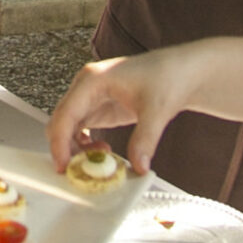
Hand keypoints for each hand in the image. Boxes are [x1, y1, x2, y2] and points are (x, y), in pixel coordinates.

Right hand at [48, 45, 208, 176]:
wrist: (182, 71)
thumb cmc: (168, 76)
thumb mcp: (157, 110)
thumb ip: (145, 139)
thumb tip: (138, 165)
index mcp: (93, 80)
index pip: (65, 114)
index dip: (60, 142)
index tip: (63, 165)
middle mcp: (86, 87)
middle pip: (61, 122)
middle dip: (66, 148)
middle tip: (81, 171)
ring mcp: (91, 97)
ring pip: (68, 128)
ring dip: (76, 148)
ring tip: (100, 161)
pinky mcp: (99, 107)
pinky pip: (80, 129)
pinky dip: (85, 145)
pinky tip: (102, 152)